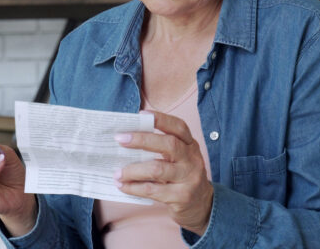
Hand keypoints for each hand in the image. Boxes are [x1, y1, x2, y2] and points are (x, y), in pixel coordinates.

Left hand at [114, 111, 213, 234]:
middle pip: (169, 144)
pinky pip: (152, 190)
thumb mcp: (179, 159)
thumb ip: (161, 148)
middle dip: (141, 139)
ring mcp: (189, 178)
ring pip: (157, 169)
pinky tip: (123, 186)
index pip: (179, 127)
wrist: (201, 205)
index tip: (141, 114)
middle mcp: (192, 159)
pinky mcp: (181, 196)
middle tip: (120, 139)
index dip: (161, 119)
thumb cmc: (182, 176)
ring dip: (132, 170)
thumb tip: (127, 139)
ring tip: (117, 173)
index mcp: (190, 145)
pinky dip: (134, 188)